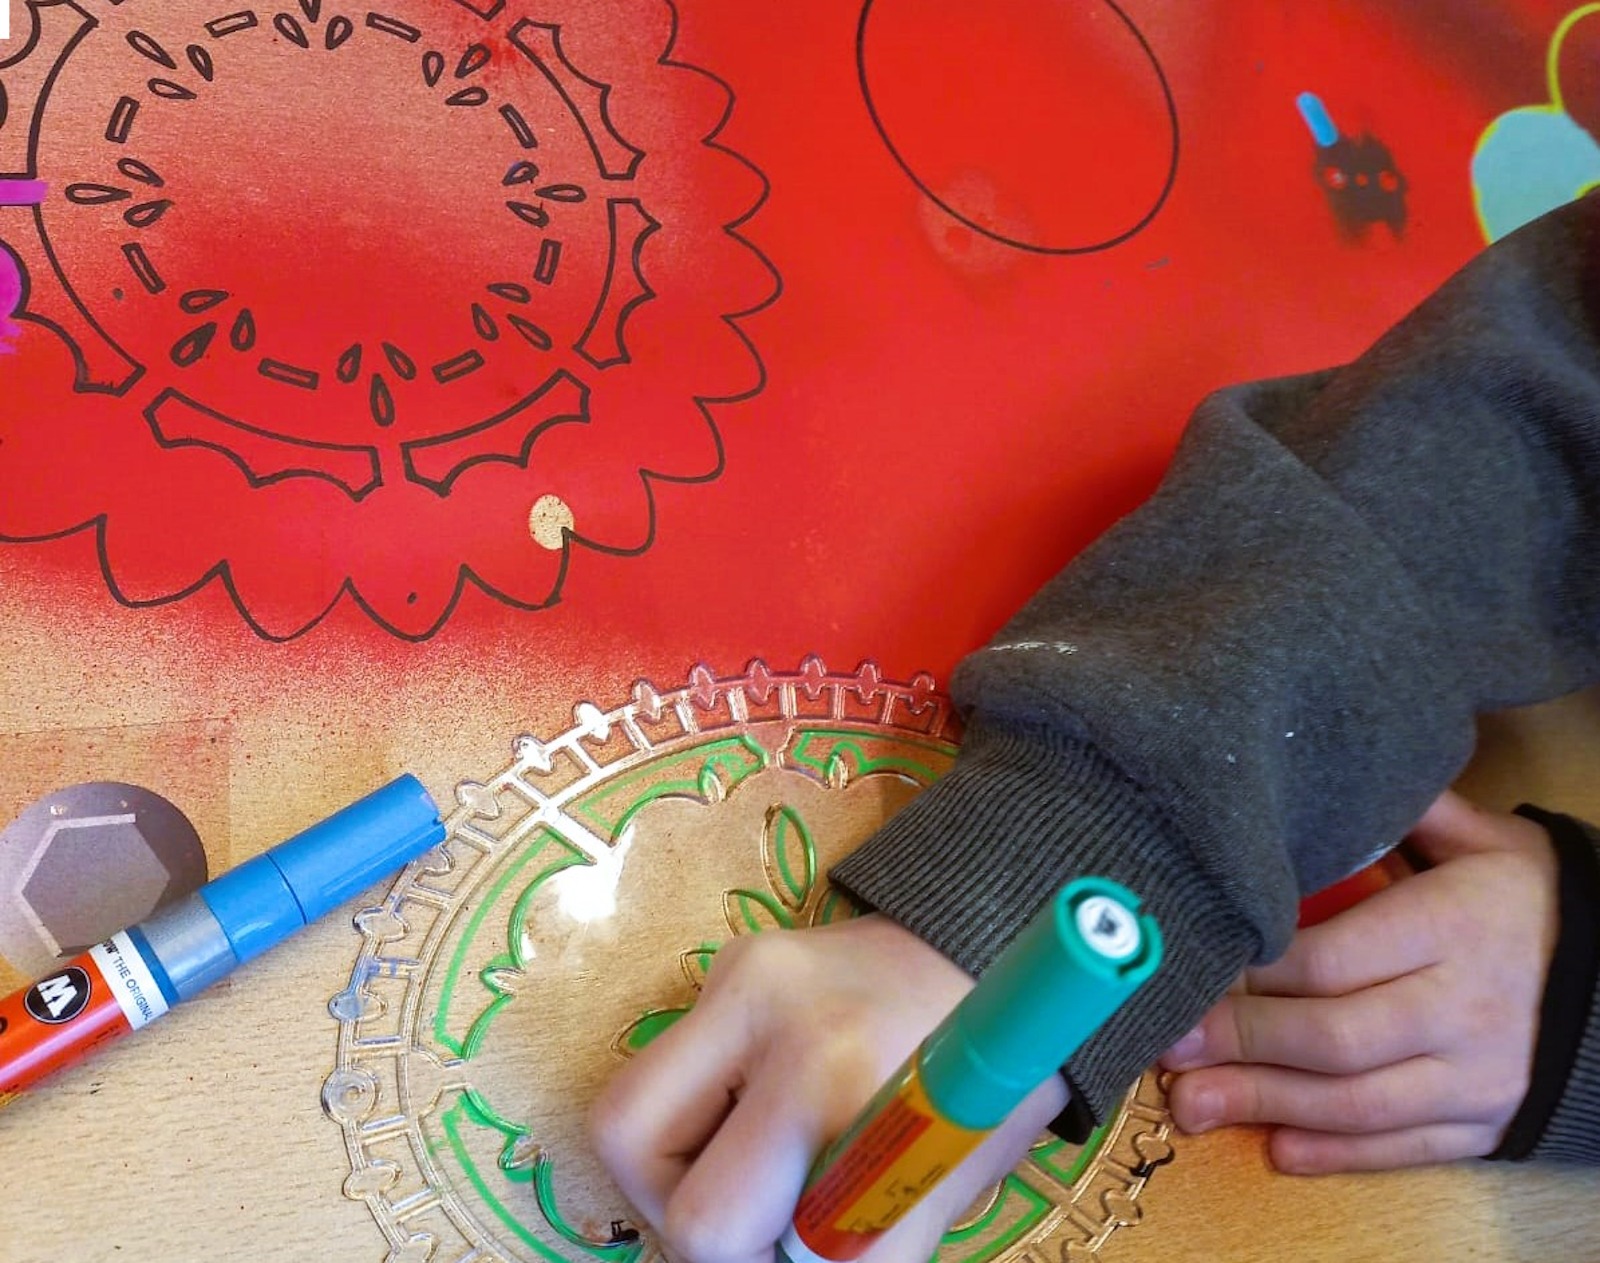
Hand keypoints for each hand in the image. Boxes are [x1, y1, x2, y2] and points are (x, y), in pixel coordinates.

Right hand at [590, 913, 1068, 1262]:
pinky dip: (701, 1127)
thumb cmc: (982, 1079)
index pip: (713, 1218)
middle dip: (696, 1217)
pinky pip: (664, 1079)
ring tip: (760, 1175)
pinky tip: (764, 1121)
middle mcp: (765, 1004)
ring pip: (626, 1116)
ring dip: (681, 1173)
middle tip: (765, 1226)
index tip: (801, 1254)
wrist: (996, 948)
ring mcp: (733, 974)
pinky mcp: (724, 966)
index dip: (751, 1261)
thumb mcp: (938, 1182)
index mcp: (833, 1067)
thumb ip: (857, 1246)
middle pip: (636, 1150)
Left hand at [1160, 790, 1559, 1172]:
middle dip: (1243, 1042)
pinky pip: (1404, 1148)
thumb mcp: (1487, 841)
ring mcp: (1477, 1078)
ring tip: (1191, 1106)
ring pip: (1360, 1103)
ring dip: (1267, 1105)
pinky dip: (1338, 1152)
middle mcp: (1463, 1010)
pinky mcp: (1485, 1126)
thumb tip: (1320, 772)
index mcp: (1452, 928)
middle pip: (1335, 1036)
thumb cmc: (1535, 899)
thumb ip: (1409, 813)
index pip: (1334, 958)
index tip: (1194, 969)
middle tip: (1167, 1046)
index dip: (1256, 972)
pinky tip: (1276, 1146)